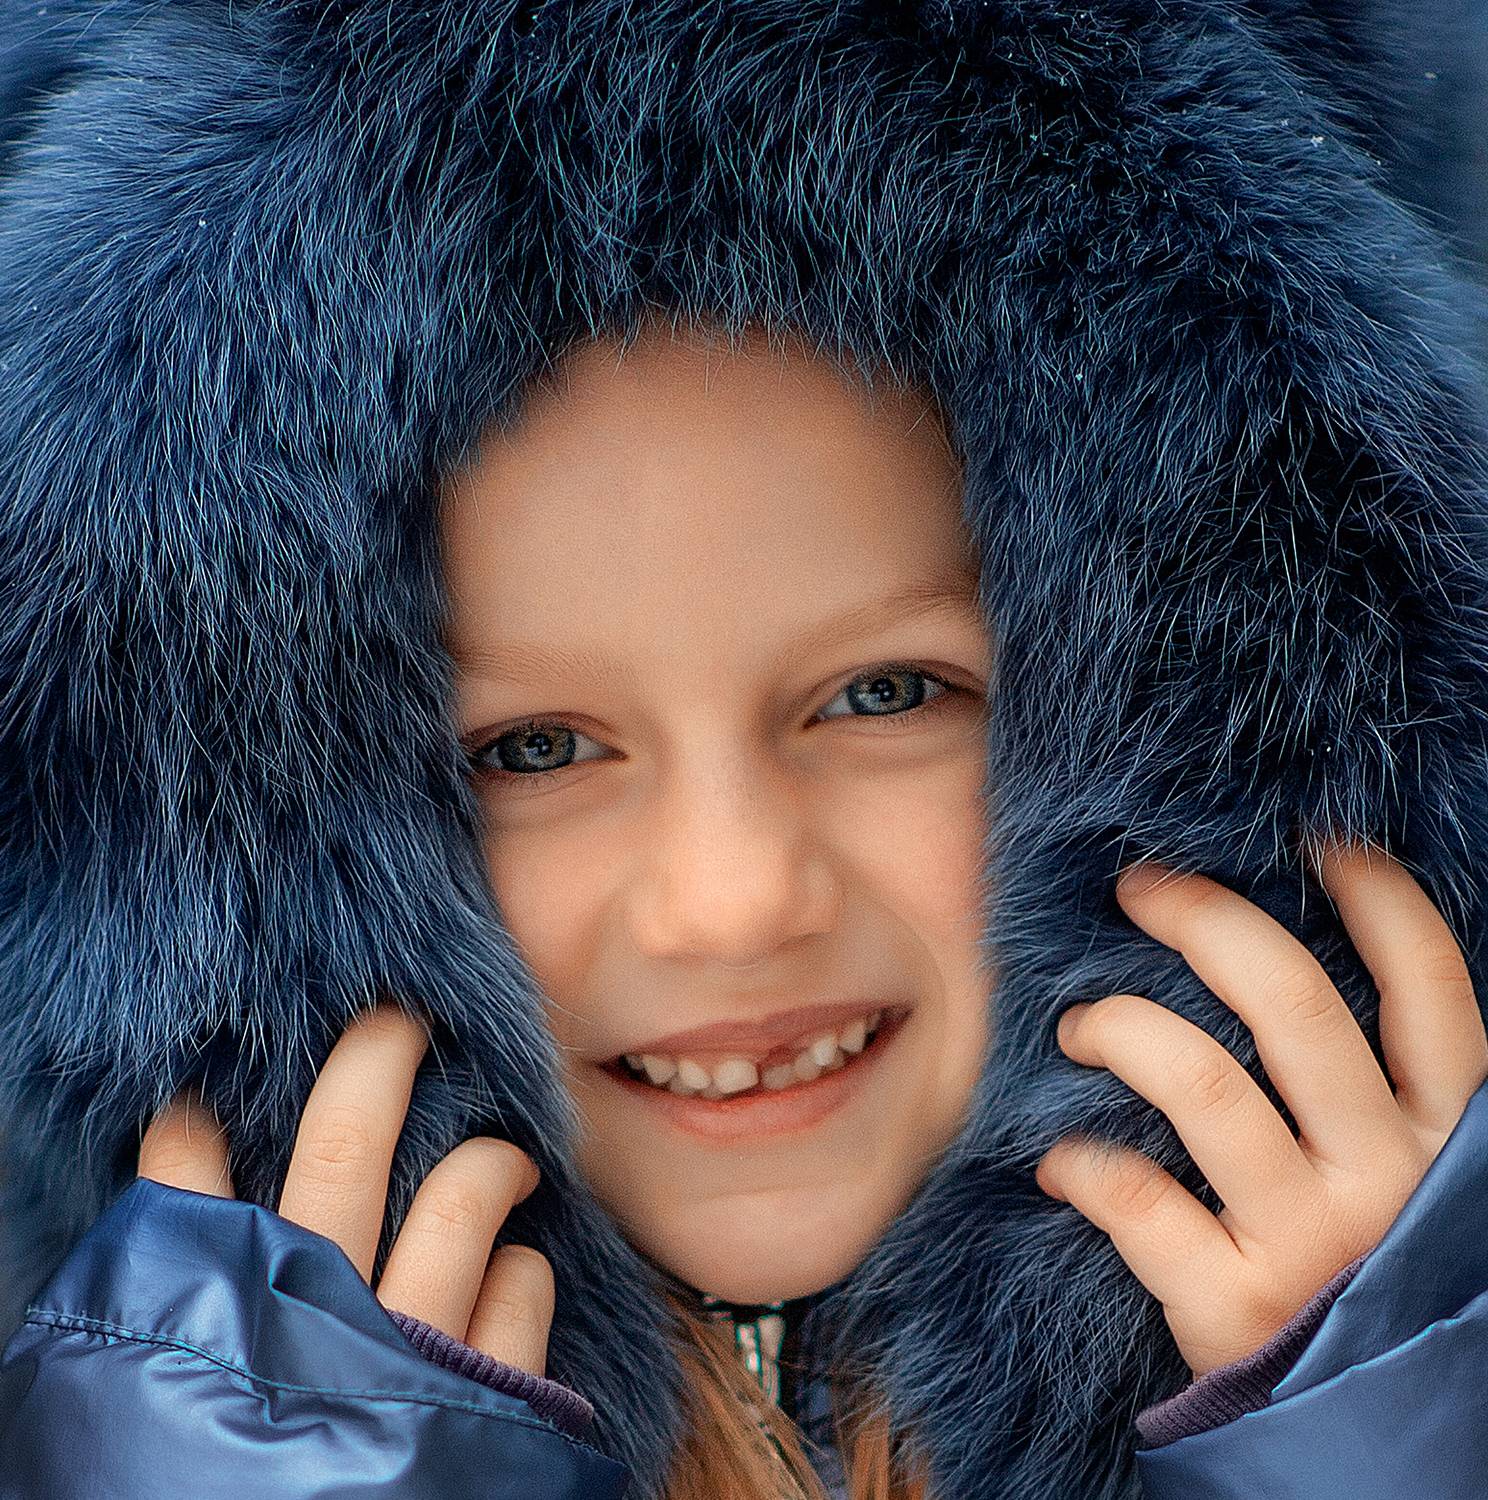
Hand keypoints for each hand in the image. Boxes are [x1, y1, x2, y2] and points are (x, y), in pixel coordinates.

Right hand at [137, 1000, 554, 1376]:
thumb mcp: (182, 1431)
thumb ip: (199, 1335)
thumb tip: (192, 1265)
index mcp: (227, 1337)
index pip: (191, 1198)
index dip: (188, 1133)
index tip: (202, 1093)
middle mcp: (321, 1327)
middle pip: (345, 1149)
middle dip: (376, 1061)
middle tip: (399, 1023)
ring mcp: (413, 1358)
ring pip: (462, 1199)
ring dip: (487, 1164)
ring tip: (502, 1162)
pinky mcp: (490, 1400)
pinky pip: (523, 1288)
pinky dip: (523, 1272)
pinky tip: (514, 1277)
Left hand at [1034, 841, 1487, 1378]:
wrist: (1367, 1444)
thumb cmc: (1366, 1274)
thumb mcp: (1401, 1178)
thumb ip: (1363, 1092)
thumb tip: (1261, 966)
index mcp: (1443, 1135)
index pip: (1433, 994)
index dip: (1384, 905)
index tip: (1319, 846)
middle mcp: (1386, 1175)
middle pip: (1294, 1005)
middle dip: (1205, 921)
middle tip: (1140, 890)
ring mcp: (1312, 1240)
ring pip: (1201, 1082)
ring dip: (1121, 1029)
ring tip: (1079, 1026)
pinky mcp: (1236, 1305)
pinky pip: (1136, 1200)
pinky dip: (1083, 1164)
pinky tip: (1060, 1160)